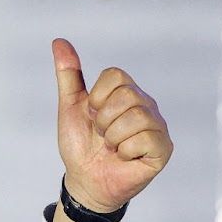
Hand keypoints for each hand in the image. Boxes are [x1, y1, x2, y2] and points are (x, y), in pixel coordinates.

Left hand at [51, 38, 172, 214]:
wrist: (84, 180)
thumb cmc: (80, 145)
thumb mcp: (70, 107)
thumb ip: (68, 75)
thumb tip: (59, 41)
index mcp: (126, 92)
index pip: (115, 75)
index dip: (96, 99)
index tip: (92, 116)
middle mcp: (146, 105)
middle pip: (125, 95)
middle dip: (103, 121)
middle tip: (102, 136)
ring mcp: (157, 126)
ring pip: (136, 117)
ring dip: (113, 138)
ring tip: (112, 147)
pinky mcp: (163, 148)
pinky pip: (144, 140)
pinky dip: (125, 152)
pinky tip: (125, 158)